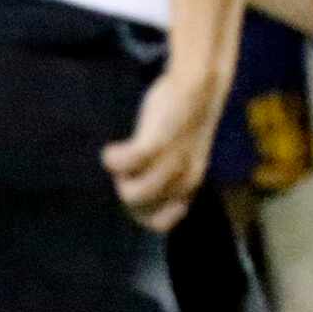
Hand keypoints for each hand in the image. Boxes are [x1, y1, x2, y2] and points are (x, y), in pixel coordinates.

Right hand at [102, 66, 226, 231]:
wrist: (200, 86)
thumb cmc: (182, 123)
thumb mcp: (179, 157)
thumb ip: (163, 178)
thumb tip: (134, 197)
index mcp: (189, 186)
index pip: (160, 225)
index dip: (141, 213)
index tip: (137, 187)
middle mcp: (185, 179)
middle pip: (139, 209)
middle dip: (125, 190)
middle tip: (130, 167)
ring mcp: (173, 162)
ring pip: (133, 194)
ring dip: (120, 178)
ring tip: (123, 155)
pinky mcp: (160, 141)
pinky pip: (129, 163)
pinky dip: (114, 159)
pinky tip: (112, 149)